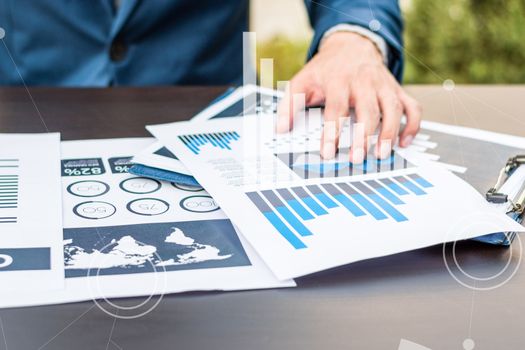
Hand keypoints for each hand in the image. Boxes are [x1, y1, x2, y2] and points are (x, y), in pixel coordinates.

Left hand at [276, 32, 420, 161]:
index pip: (336, 108)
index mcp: (338, 79)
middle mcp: (363, 81)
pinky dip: (412, 125)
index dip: (332, 131)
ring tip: (382, 154)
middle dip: (363, 136)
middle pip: (367, 110)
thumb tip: (280, 129)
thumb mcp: (302, 80)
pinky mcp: (396, 90)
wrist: (351, 46)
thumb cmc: (326, 70)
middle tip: (357, 159)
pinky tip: (404, 142)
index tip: (328, 152)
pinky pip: (412, 107)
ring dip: (389, 132)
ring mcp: (383, 85)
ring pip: (392, 108)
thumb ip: (289, 104)